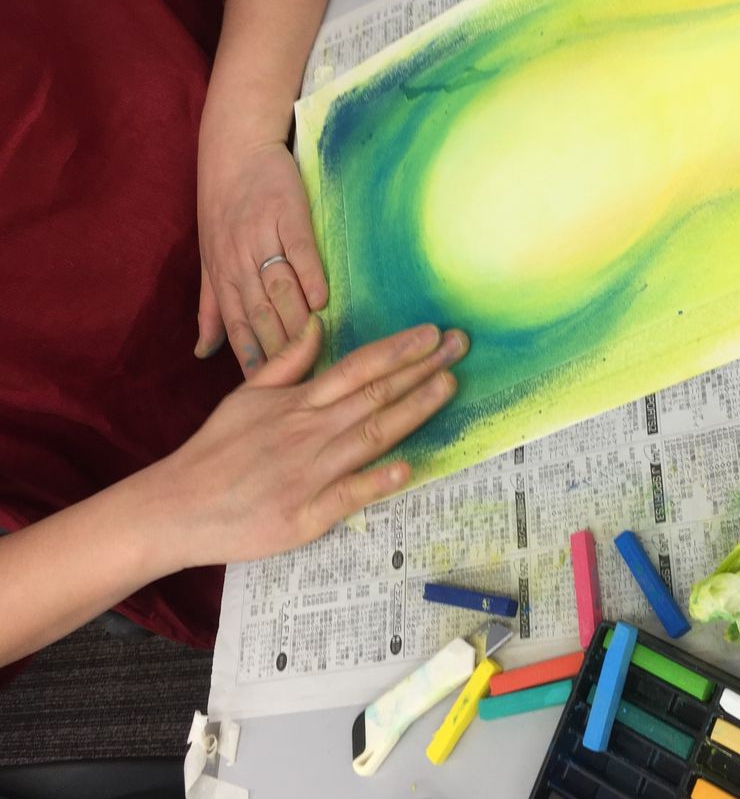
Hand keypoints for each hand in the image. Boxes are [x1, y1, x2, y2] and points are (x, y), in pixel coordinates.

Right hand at [164, 318, 468, 567]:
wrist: (176, 506)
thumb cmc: (215, 450)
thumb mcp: (246, 395)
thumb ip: (287, 362)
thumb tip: (318, 326)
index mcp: (297, 403)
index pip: (356, 367)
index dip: (397, 349)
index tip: (432, 333)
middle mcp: (309, 431)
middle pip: (374, 395)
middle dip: (421, 370)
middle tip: (460, 348)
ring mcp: (310, 473)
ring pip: (370, 436)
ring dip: (412, 411)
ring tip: (449, 387)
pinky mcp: (306, 515)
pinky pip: (348, 495)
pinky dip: (377, 480)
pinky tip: (409, 467)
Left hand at [196, 138, 325, 374]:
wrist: (235, 148)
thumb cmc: (225, 206)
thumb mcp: (211, 259)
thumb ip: (211, 308)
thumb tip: (203, 353)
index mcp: (221, 277)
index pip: (238, 330)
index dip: (253, 363)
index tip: (271, 396)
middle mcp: (238, 261)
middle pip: (259, 316)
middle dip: (278, 354)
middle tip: (301, 386)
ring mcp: (261, 237)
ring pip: (276, 288)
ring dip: (294, 321)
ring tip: (315, 353)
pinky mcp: (286, 213)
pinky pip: (297, 249)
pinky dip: (308, 274)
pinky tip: (322, 300)